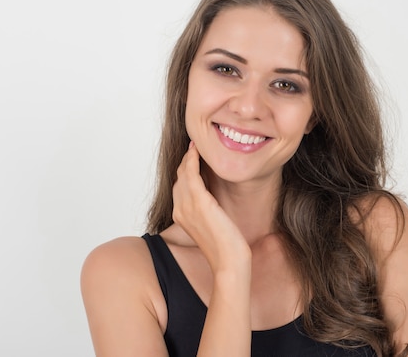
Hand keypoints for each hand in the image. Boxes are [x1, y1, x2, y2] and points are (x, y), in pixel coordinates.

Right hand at [172, 142, 250, 273]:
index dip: (185, 170)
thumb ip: (207, 212)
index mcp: (180, 216)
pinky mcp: (199, 203)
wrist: (229, 260)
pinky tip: (197, 151)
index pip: (179, 187)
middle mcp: (180, 210)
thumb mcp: (212, 225)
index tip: (193, 157)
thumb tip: (212, 201)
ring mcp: (187, 206)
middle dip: (185, 161)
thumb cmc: (225, 246)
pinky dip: (192, 160)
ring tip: (196, 145)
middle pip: (178, 178)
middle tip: (195, 147)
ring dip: (188, 157)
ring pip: (183, 173)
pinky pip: (191, 174)